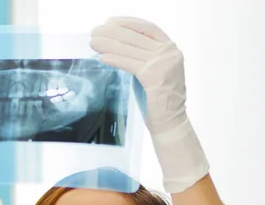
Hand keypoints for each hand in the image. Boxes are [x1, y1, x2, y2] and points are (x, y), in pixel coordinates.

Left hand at [90, 17, 208, 192]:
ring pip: (130, 48)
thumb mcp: (153, 73)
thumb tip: (117, 46)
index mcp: (171, 49)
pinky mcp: (153, 77)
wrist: (170, 124)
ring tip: (93, 42)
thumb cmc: (159, 102)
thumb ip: (142, 58)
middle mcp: (169, 53)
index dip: (128, 23)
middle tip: (95, 31)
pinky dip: (113, 59)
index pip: (148, 27)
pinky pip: (128, 63)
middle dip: (112, 32)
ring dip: (108, 43)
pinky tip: (102, 57)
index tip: (111, 21)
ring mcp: (163, 64)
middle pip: (136, 36)